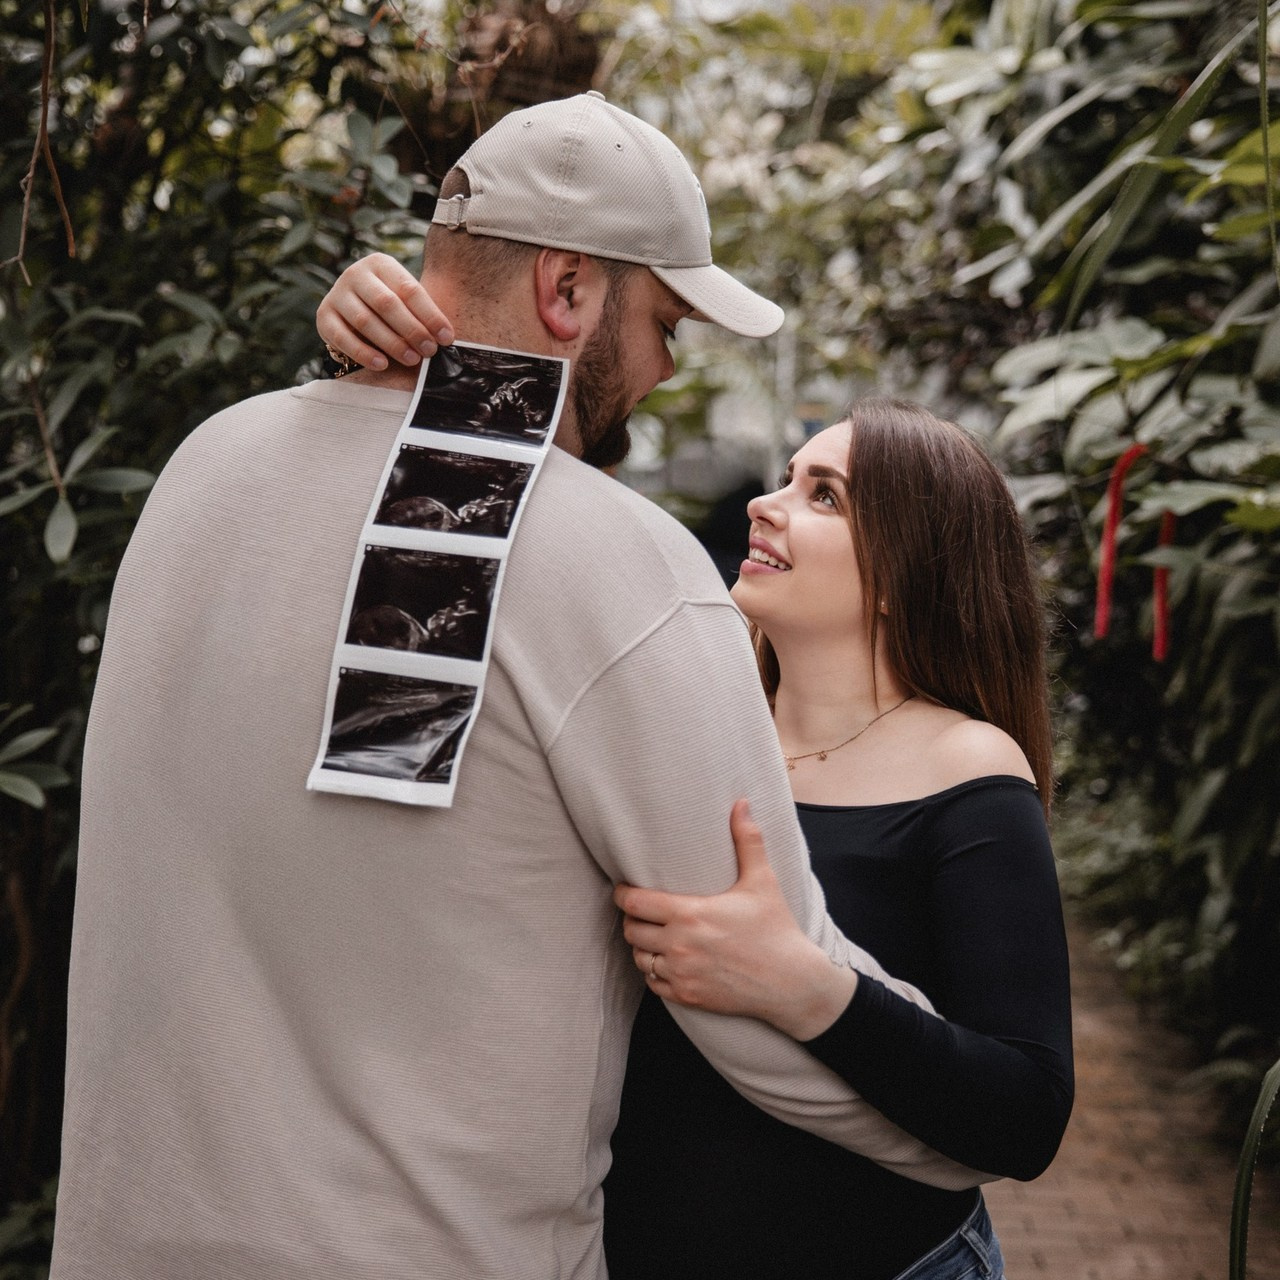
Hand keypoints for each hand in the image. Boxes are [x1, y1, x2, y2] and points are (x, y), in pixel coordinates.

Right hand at [317, 253, 453, 370]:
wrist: (352, 308)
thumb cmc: (389, 307)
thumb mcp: (405, 300)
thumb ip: (421, 313)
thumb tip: (445, 338)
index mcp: (381, 264)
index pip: (409, 289)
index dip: (430, 315)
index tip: (446, 338)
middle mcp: (355, 274)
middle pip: (387, 304)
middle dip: (412, 330)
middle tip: (429, 351)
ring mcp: (337, 294)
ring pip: (365, 321)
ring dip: (392, 343)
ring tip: (411, 359)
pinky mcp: (324, 315)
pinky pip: (342, 337)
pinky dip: (363, 353)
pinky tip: (382, 364)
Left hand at [614, 800, 857, 1039]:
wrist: (792, 983)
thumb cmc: (776, 929)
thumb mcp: (762, 881)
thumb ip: (747, 840)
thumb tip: (742, 803)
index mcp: (690, 914)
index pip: (634, 902)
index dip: (622, 894)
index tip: (624, 888)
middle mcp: (680, 946)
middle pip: (630, 930)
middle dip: (631, 919)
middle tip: (641, 910)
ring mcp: (682, 974)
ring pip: (638, 958)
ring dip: (641, 945)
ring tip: (651, 934)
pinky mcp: (687, 996)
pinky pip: (652, 983)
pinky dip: (653, 971)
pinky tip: (665, 959)